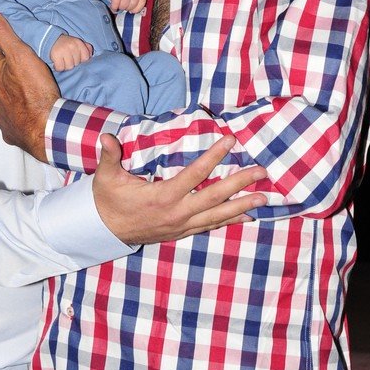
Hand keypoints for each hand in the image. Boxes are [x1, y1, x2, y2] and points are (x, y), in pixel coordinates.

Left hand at [0, 7, 59, 160]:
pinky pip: (5, 109)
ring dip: (0, 78)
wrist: (45, 131)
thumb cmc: (35, 92)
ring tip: (11, 72)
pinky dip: (9, 101)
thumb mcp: (21, 56)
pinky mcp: (8, 125)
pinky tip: (17, 102)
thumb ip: (2, 33)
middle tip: (3, 44)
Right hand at [51, 34, 92, 70]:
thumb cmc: (67, 44)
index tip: (76, 57)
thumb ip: (87, 48)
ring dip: (65, 66)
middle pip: (77, 64)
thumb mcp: (78, 43)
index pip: (86, 58)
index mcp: (79, 43)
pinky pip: (60, 68)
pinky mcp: (56, 55)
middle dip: (72, 63)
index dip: (81, 60)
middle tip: (67, 58)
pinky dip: (58, 67)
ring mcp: (64, 50)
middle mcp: (72, 46)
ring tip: (63, 61)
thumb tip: (91, 55)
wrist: (51, 39)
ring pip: (69, 67)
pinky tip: (57, 63)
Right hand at [93, 133, 267, 244]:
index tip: (231, 140)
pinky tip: (247, 216)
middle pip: (215, 196)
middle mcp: (177, 213)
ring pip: (218, 215)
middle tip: (262, 172)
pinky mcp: (182, 232)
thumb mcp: (106, 177)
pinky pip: (211, 226)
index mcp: (163, 196)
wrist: (105, 230)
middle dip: (241, 184)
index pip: (195, 174)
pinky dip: (230, 221)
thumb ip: (109, 156)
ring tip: (264, 198)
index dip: (214, 156)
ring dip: (242, 206)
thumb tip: (106, 137)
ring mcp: (182, 226)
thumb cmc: (108, 200)